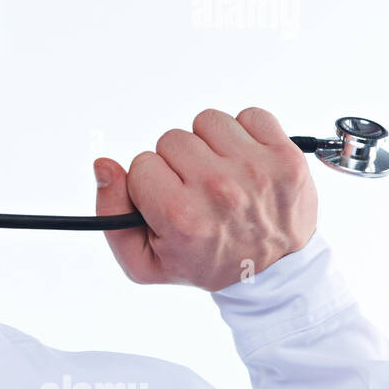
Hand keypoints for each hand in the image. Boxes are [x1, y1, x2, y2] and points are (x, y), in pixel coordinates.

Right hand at [93, 107, 317, 290]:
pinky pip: (251, 115)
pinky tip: (244, 161)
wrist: (273, 273)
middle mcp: (219, 190)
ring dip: (209, 144)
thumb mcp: (144, 261)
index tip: (169, 200)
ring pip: (207, 122)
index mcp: (181, 216)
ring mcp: (256, 171)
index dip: (151, 182)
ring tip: (221, 173)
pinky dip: (245, 134)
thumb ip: (110, 214)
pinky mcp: (285, 157)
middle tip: (196, 189)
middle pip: (172, 139)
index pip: (142, 164)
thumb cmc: (206, 263)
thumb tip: (104, 166)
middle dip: (178, 163)